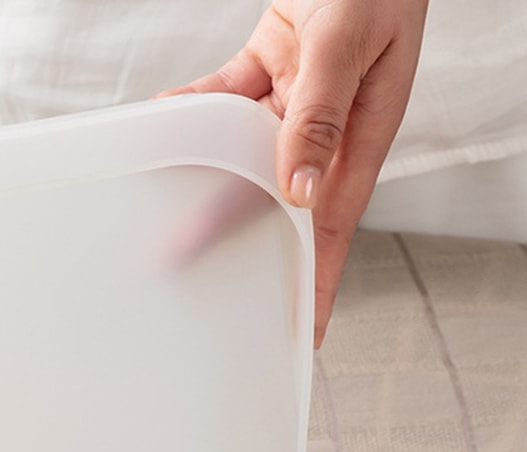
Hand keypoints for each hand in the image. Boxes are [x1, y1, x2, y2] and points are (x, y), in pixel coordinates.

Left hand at [166, 0, 427, 344]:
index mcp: (362, 135)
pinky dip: (196, 109)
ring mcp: (299, 97)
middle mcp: (329, 127)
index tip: (300, 334)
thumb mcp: (350, 43)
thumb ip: (322, 112)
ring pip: (243, 154)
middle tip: (189, 273)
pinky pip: (226, 97)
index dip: (317, 283)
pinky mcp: (273, 63)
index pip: (332, 227)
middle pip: (276, 199)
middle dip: (236, 238)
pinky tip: (165, 120)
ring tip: (165, 220)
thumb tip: (299, 188)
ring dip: (204, 181)